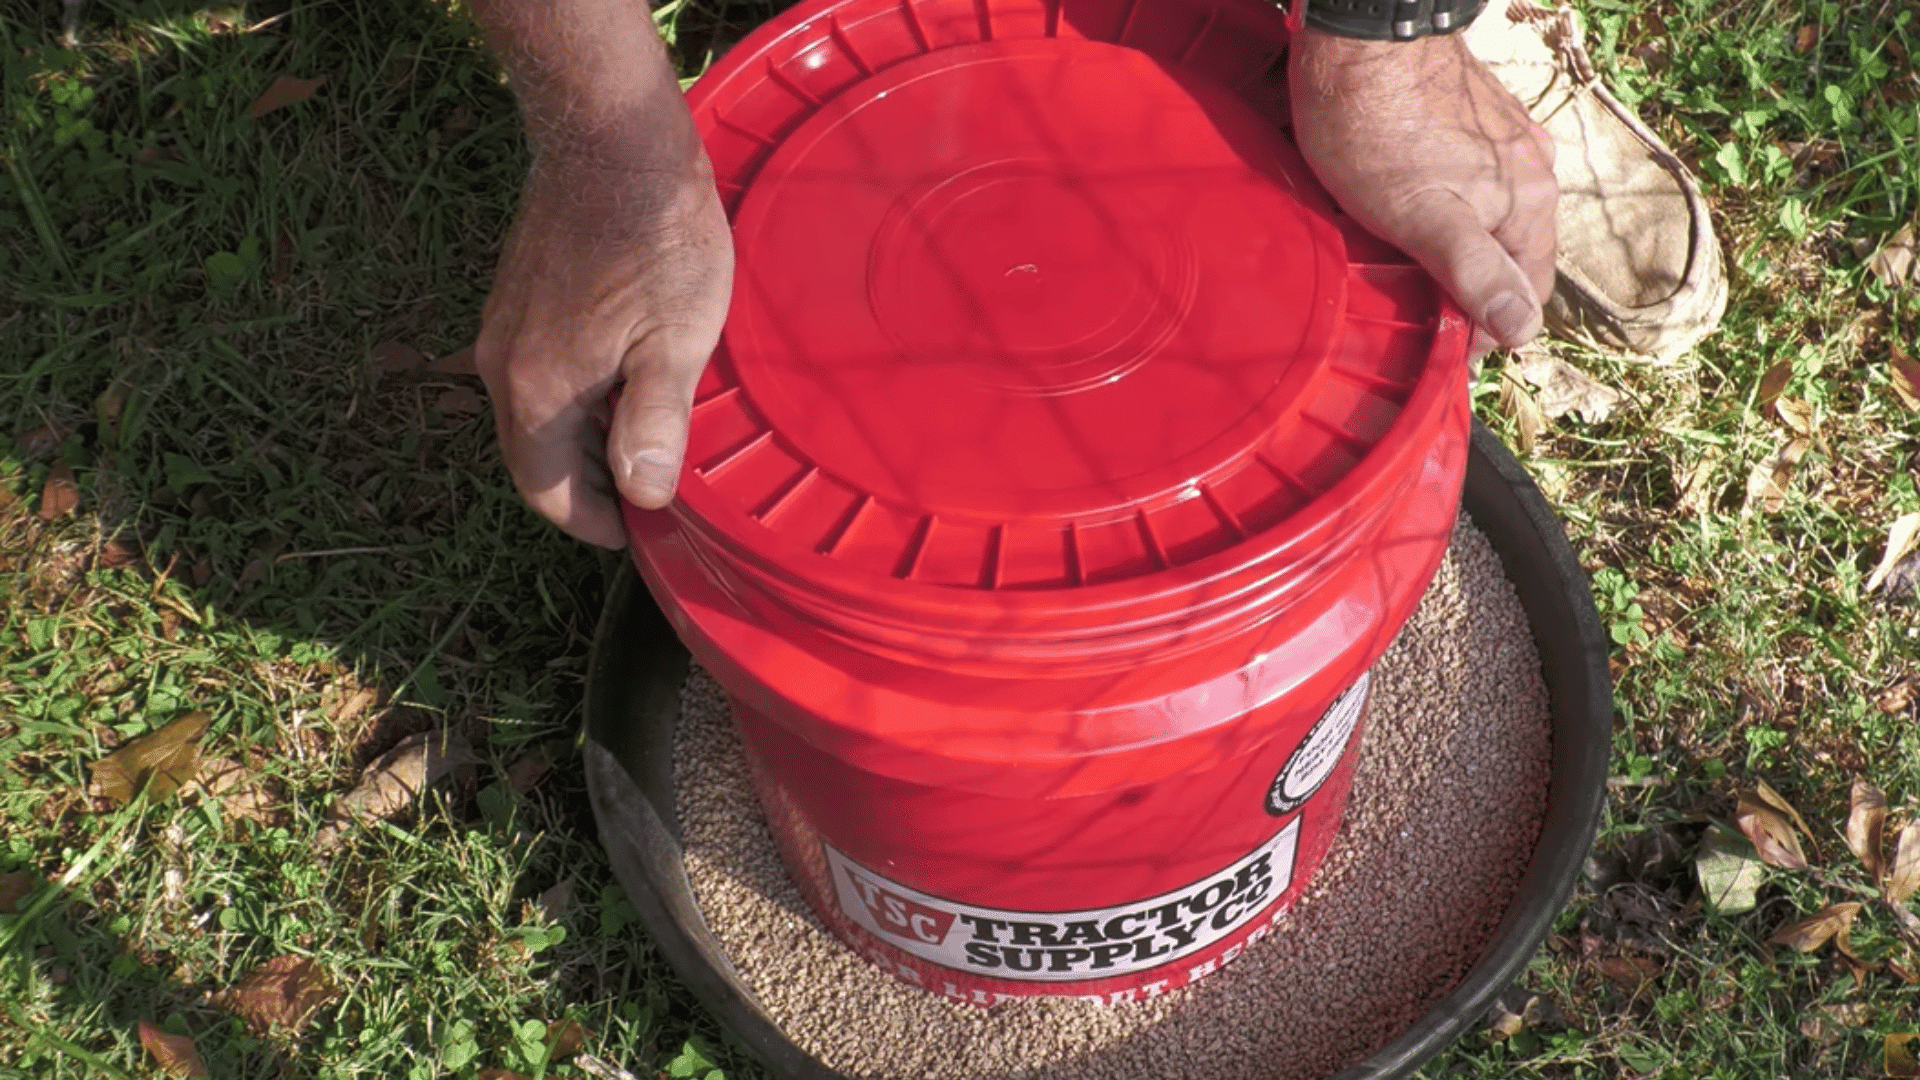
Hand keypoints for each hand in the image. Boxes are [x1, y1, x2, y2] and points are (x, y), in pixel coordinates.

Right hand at [475, 147, 733, 548]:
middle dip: (587, 490)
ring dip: (581, 444)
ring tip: (642, 444)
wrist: (611, 140)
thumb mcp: (677, 339)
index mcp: (538, 390)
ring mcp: (503, 329)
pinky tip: (622, 383)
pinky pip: (534, 376)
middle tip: (647, 497)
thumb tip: (644, 494)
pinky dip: (572, 401)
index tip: (638, 533)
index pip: (548, 492)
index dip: (595, 524)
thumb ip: (655, 422)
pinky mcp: (516, 299)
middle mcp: (503, 365)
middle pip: (533, 458)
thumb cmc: (654, 236)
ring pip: (532, 417)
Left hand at [1289, 29, 1555, 359]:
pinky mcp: (1475, 122)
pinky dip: (1444, 211)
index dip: (1483, 332)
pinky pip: (1470, 187)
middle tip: (1411, 307)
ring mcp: (1506, 143)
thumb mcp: (1424, 218)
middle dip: (1468, 293)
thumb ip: (1474, 273)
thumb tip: (1521, 329)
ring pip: (1489, 223)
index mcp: (1530, 204)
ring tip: (1400, 260)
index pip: (1527, 298)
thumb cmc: (1379, 128)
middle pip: (1509, 261)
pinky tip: (1404, 209)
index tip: (1437, 345)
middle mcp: (1533, 172)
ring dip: (1453, 253)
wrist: (1363, 36)